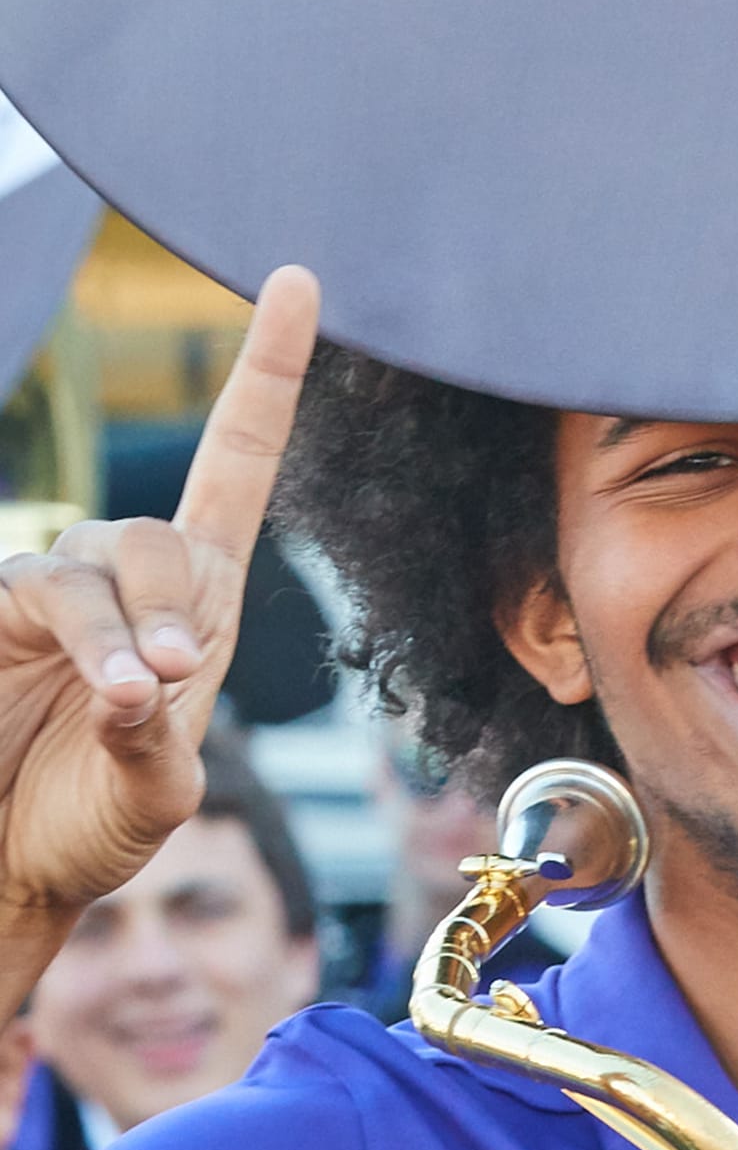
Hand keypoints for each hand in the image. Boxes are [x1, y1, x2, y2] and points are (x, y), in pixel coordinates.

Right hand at [0, 267, 319, 930]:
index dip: (266, 373)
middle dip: (167, 602)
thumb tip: (136, 686)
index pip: (236, 461)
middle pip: (155, 536)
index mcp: (198, 603)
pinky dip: (74, 639)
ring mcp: (48, 593)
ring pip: (86, 569)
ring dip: (111, 632)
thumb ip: (155, 749)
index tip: (296, 280)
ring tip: (126, 698)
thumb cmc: (90, 828)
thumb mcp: (152, 799)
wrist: (5, 869)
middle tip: (169, 678)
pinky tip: (97, 690)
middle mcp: (125, 581)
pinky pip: (27, 595)